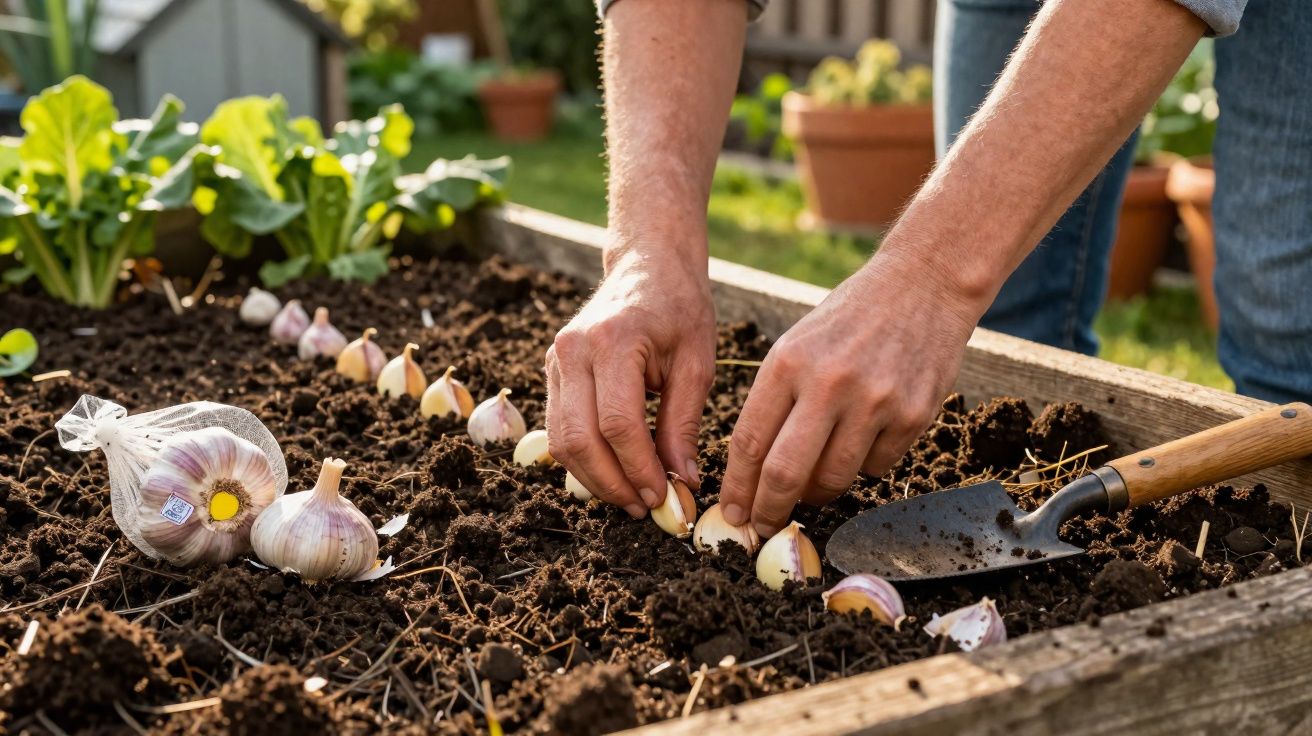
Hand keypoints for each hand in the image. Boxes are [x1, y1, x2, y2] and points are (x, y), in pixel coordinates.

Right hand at [545, 248, 715, 517]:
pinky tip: (614, 473)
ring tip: (631, 496)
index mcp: (612, 341)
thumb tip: (682, 480)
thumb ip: (684, 422)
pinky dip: (584, 458)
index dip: (639, 468)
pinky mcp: (552, 371)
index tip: (664, 495)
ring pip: (561, 440)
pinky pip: (558, 428)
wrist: (647, 266)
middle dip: (612, 482)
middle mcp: (573, 350)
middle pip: (579, 438)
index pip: (617, 424)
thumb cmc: (679, 309)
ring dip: (594, 477)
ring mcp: (556, 360)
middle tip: (645, 507)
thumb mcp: (696, 362)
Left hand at [719, 255, 982, 536]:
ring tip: (814, 484)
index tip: (733, 512)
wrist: (923, 285)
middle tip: (764, 526)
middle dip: (769, 511)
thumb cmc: (850, 319)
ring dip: (818, 493)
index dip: (737, 487)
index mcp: (788, 363)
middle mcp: (829, 383)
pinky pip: (876, 468)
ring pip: (833, 480)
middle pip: (785, 474)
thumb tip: (755, 472)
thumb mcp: (797, 345)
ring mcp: (874, 402)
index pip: (749, 442)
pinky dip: (863, 467)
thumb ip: (775, 403)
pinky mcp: (912, 416)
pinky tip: (864, 439)